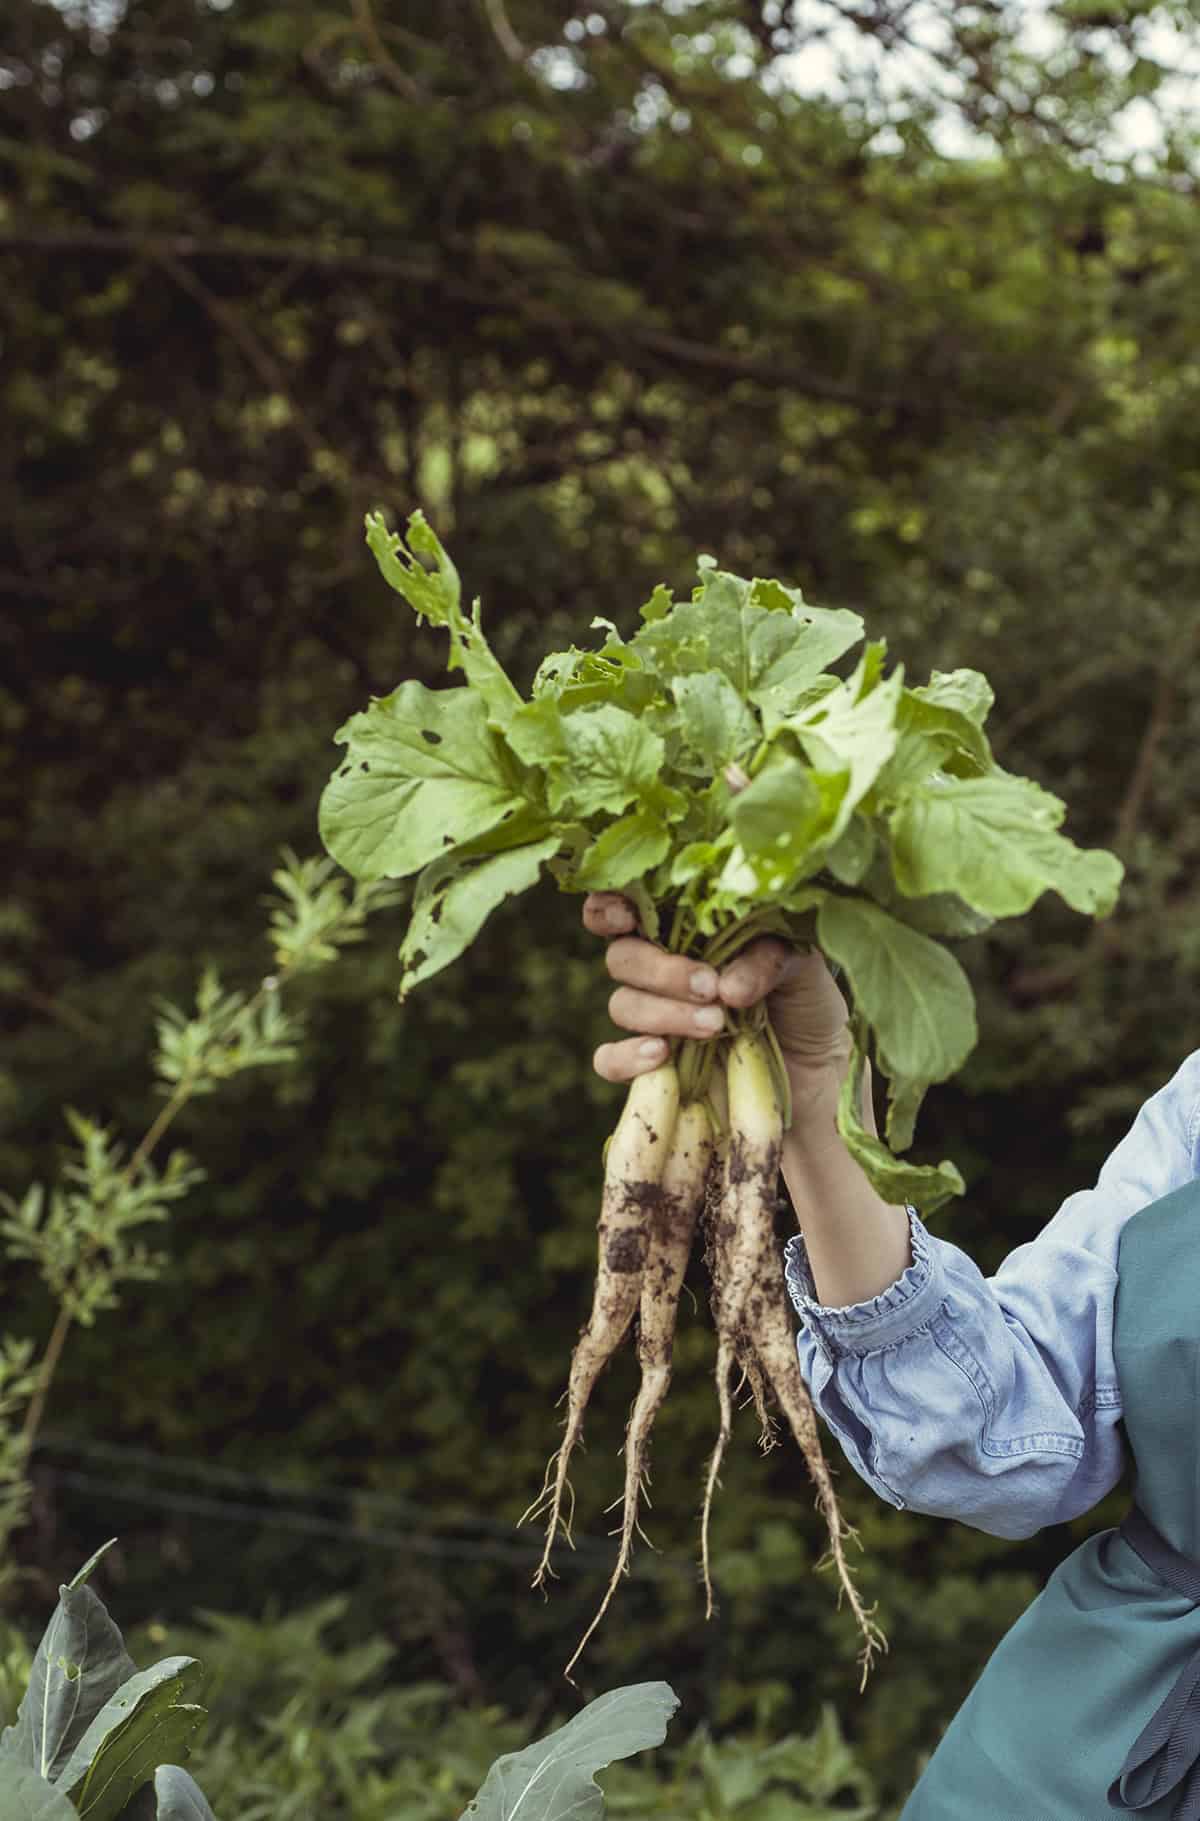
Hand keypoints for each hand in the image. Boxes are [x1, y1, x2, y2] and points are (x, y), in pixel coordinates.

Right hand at [583, 892, 851, 1085]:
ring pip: (622, 1004)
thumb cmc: (806, 1003)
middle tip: (709, 986)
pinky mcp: (652, 1067)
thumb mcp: (803, 969)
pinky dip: (626, 1057)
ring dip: (663, 1014)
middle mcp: (662, 971)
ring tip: (715, 1025)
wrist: (819, 1073)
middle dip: (660, 970)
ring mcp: (653, 1020)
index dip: (611, 907)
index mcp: (688, 932)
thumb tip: (727, 984)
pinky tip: (660, 1055)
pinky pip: (609, 1060)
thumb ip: (769, 958)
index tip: (628, 918)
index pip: (627, 907)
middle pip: (622, 957)